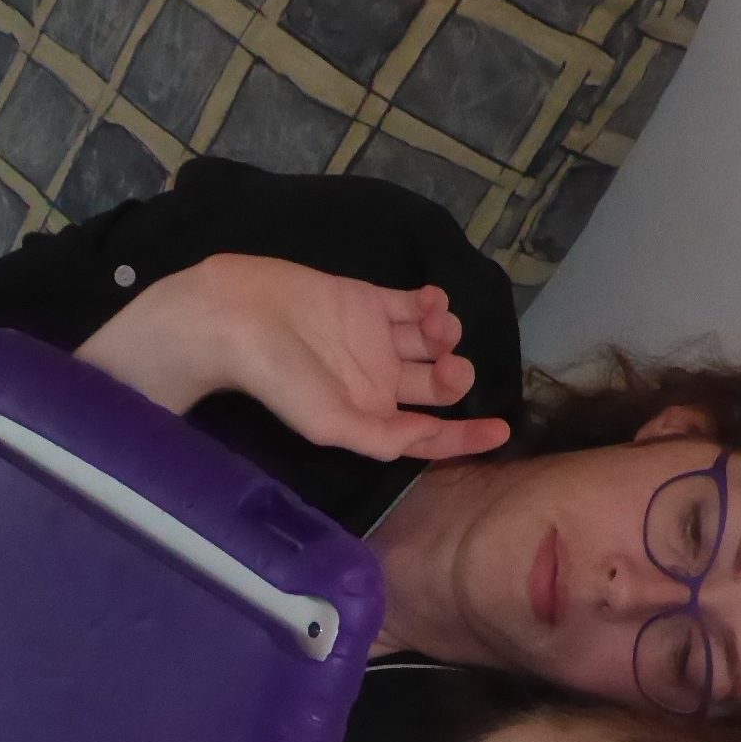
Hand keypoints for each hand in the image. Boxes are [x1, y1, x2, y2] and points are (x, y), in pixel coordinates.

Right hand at [80, 254, 511, 461]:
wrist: (238, 317)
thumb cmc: (279, 378)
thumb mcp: (328, 424)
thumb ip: (379, 436)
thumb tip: (425, 440)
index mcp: (370, 419)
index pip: (429, 435)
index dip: (467, 437)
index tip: (502, 429)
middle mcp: (378, 383)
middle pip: (438, 386)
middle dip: (455, 376)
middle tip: (451, 364)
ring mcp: (375, 341)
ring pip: (432, 343)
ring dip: (447, 336)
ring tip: (437, 326)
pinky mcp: (367, 301)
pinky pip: (414, 306)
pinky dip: (433, 305)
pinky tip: (433, 302)